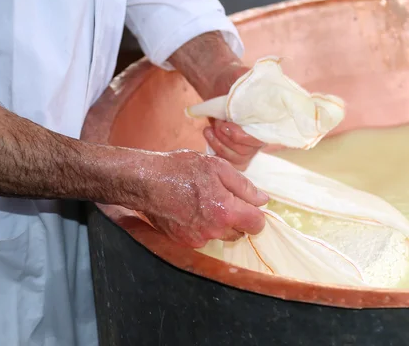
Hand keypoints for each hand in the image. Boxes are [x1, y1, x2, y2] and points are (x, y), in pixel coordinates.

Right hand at [119, 149, 267, 247]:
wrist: (146, 181)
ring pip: (221, 236)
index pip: (257, 224)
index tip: (247, 204)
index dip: (256, 213)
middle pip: (240, 232)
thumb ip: (244, 186)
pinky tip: (190, 210)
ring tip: (203, 202)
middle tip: (222, 198)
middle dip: (237, 218)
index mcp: (227, 211)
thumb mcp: (218, 167)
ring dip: (219, 224)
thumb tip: (262, 200)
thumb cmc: (181, 169)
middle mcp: (214, 231)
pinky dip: (202, 227)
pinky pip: (203, 238)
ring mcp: (198, 239)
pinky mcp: (184, 242)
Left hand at [166, 31, 264, 169]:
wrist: (220, 86)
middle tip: (218, 122)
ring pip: (237, 158)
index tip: (226, 125)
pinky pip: (230, 162)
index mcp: (267, 119)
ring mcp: (250, 145)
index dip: (241, 136)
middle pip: (247, 152)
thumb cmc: (231, 80)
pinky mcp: (237, 150)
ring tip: (210, 128)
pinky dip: (217, 152)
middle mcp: (261, 134)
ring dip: (219, 145)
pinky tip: (209, 135)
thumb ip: (245, 78)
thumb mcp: (238, 75)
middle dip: (226, 139)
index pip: (260, 139)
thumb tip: (250, 80)